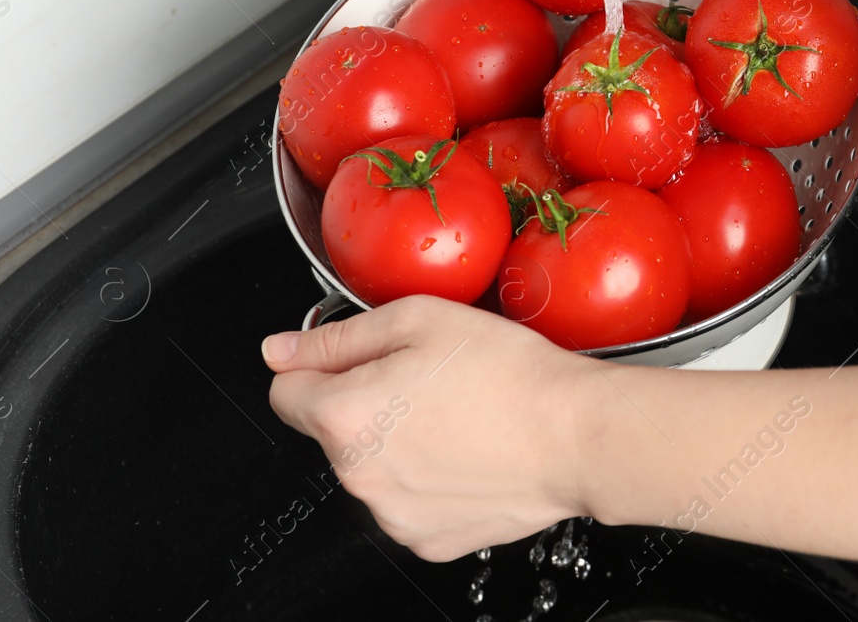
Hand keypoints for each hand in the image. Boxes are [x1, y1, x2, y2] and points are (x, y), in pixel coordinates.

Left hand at [262, 295, 590, 560]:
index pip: (286, 391)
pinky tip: (468, 451)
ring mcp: (392, 514)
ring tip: (457, 415)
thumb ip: (339, 336)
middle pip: (332, 429)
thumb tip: (281, 350)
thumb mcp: (419, 319)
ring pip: (371, 466)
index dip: (321, 365)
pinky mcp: (427, 539)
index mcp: (344, 415)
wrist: (576, 435)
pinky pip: (407, 500)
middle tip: (429, 378)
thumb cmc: (510, 374)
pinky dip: (428, 478)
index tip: (359, 359)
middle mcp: (357, 475)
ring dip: (397, 441)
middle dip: (366, 401)